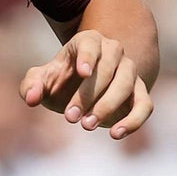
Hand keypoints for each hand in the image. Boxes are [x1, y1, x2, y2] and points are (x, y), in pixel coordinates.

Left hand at [19, 30, 152, 139]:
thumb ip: (31, 85)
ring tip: (86, 125)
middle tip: (70, 117)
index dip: (87, 57)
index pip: (90, 44)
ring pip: (126, 86)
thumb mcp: (41, 80)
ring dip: (107, 106)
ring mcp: (130, 71)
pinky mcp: (141, 93)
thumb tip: (31, 99)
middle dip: (88, 95)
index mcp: (88, 41)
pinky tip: (115, 134)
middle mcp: (113, 52)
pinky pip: (145, 105)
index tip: (82, 72)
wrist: (83, 89)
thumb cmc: (61, 80)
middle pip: (107, 69)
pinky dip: (134, 120)